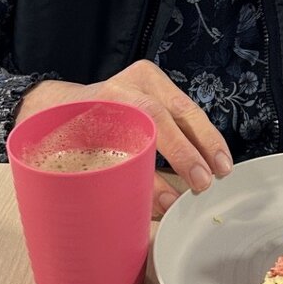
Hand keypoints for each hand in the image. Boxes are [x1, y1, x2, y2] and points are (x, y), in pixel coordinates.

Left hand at [14, 60, 232, 218]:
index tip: (197, 182)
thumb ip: (132, 181)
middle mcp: (130, 82)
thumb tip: (170, 205)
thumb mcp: (91, 160)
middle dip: (202, 145)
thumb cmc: (71, 138)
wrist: (58, 107)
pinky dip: (200, 132)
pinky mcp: (156, 82)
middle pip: (177, 110)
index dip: (180, 152)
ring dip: (207, 139)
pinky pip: (183, 108)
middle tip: (218, 175)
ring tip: (224, 167)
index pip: (154, 120)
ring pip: (186, 108)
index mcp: (111, 98)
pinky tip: (212, 153)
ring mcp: (145, 78)